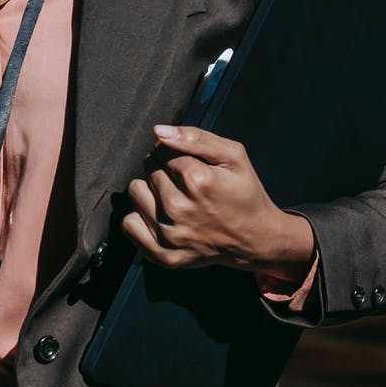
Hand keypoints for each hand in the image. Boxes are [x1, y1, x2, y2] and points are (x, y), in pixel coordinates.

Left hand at [122, 126, 314, 282]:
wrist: (256, 238)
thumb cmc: (245, 195)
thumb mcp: (233, 156)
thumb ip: (195, 138)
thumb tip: (159, 132)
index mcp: (198, 181)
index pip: (162, 150)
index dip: (175, 153)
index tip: (190, 164)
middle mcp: (180, 209)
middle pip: (149, 170)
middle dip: (164, 170)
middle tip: (187, 183)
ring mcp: (170, 234)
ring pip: (136, 192)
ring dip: (150, 190)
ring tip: (173, 197)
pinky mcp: (163, 254)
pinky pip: (129, 224)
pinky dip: (140, 216)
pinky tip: (161, 215)